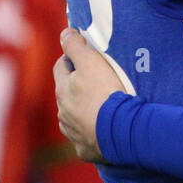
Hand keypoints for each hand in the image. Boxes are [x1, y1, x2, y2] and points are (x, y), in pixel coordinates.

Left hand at [52, 27, 122, 162]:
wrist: (121, 131)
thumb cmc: (106, 93)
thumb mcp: (92, 62)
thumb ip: (75, 46)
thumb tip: (64, 33)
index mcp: (63, 90)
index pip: (61, 67)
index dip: (70, 58)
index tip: (83, 55)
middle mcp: (63, 113)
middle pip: (66, 93)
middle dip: (76, 86)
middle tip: (96, 81)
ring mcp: (73, 133)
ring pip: (73, 117)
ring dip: (82, 111)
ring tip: (101, 107)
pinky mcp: (85, 149)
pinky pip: (85, 138)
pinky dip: (91, 132)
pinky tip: (104, 129)